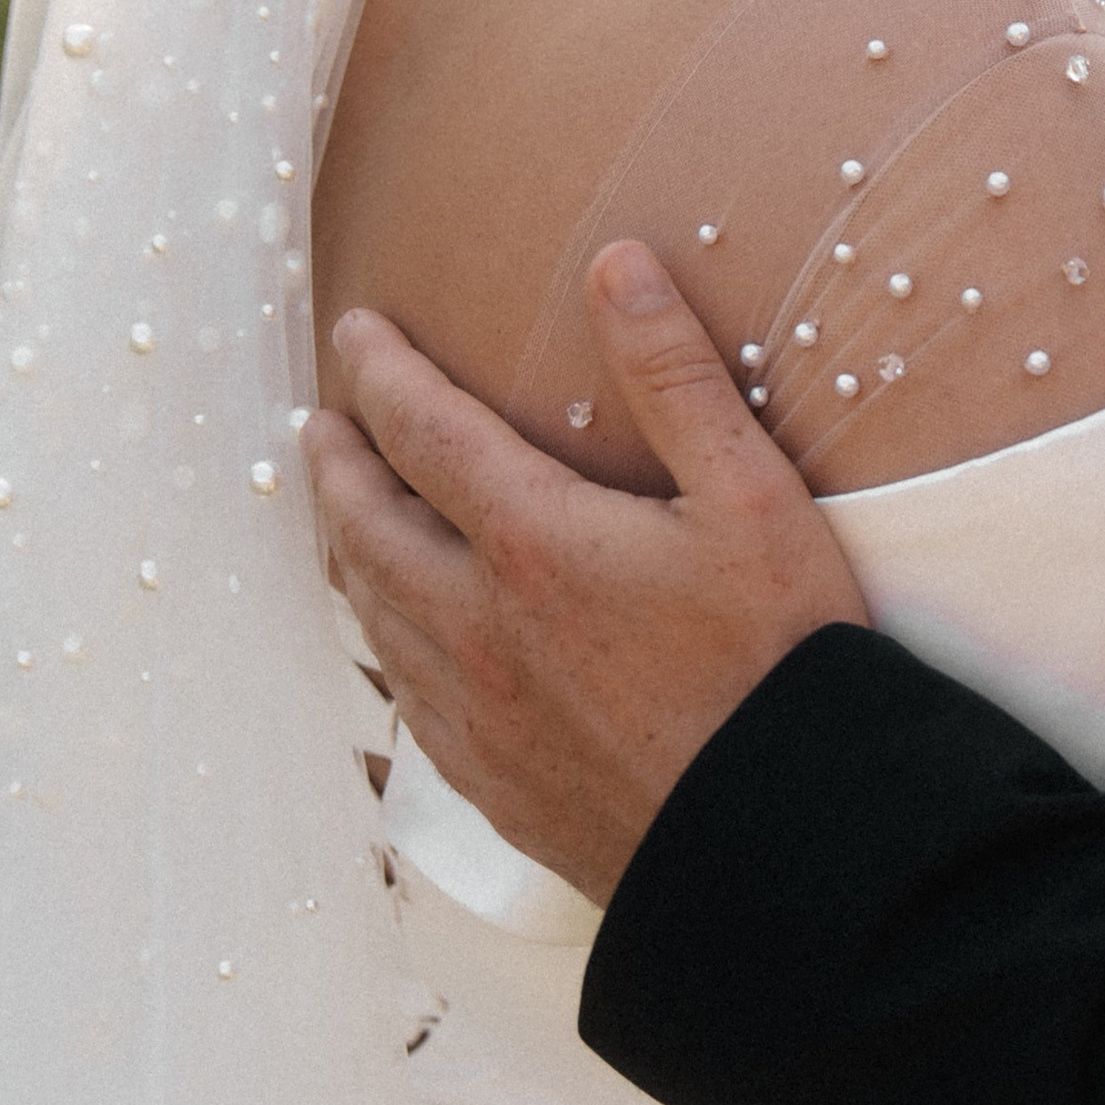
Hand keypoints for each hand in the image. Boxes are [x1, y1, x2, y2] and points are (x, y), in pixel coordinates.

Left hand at [301, 244, 866, 905]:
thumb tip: (616, 265)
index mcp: (531, 542)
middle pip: (365, 525)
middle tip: (321, 425)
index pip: (420, 430)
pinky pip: (404, 697)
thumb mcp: (753, 498)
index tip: (357, 332)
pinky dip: (384, 642)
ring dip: (347, 551)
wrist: (782, 839)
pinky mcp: (492, 781)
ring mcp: (475, 713)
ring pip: (373, 613)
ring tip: (343, 520)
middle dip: (336, 463)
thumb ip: (677, 376)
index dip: (381, 371)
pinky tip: (399, 644)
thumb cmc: (783, 665)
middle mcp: (476, 627)